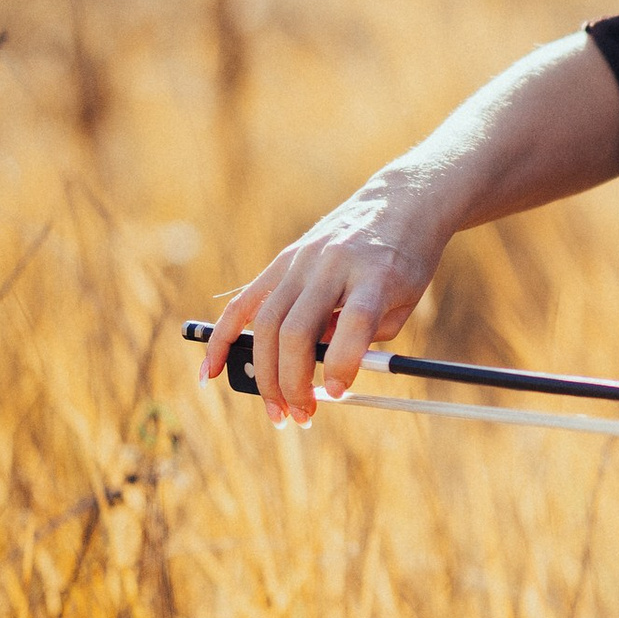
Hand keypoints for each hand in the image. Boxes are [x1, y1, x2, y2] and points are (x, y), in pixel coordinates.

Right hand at [197, 176, 452, 426]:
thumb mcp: (405, 300)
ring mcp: (301, 261)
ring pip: (266, 324)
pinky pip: (244, 303)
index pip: (353, 322)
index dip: (342, 364)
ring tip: (277, 410)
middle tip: (302, 416)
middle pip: (296, 330)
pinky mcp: (283, 260)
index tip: (339, 393)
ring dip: (266, 374)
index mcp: (374, 274)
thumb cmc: (407, 259)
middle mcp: (331, 265)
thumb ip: (367, 336)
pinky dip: (222, 338)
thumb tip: (323, 373)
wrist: (400, 201)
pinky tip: (211, 371)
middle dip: (293, 382)